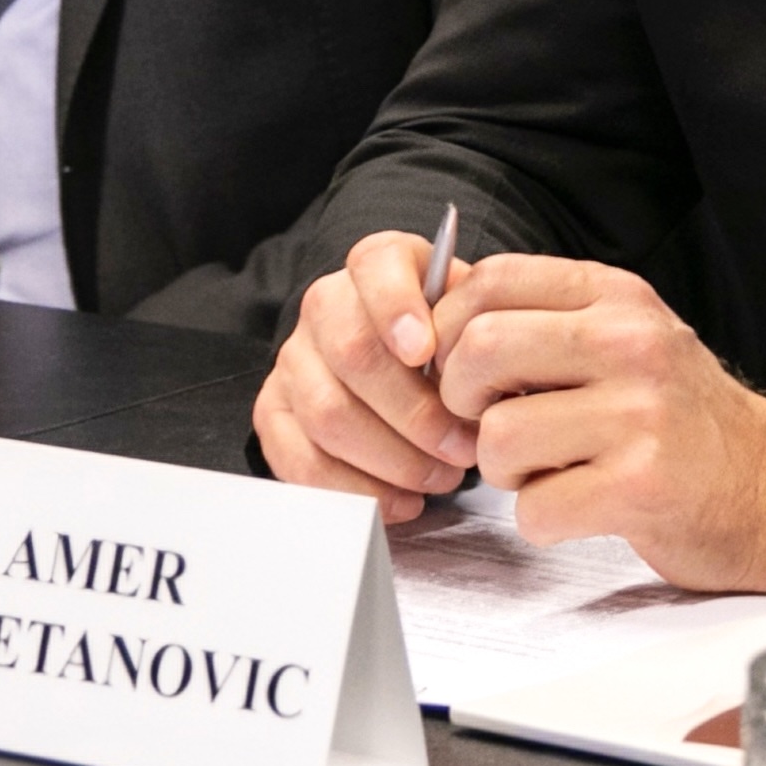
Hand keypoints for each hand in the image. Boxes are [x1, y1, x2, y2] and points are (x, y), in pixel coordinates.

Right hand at [254, 228, 478, 527]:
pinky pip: (300, 460)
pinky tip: (401, 500)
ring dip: (392, 459)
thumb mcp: (475, 316)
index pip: (376, 266)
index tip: (425, 350)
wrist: (405, 356)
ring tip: (441, 477)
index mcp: (378, 265)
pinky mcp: (274, 412)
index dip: (397, 308)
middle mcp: (326, 305)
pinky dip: (356, 489)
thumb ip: (482, 331)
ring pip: (327, 414)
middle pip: (352, 354)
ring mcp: (293, 359)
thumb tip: (491, 381)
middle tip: (463, 450)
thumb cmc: (450, 340)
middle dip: (415, 413)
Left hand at [438, 252, 765, 594]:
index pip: (493, 280)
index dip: (450, 330)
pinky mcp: (640, 486)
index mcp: (619, 297)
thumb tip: (437, 322)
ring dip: (505, 472)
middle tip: (493, 425)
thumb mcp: (627, 340)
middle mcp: (632, 343)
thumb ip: (548, 321)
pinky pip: (533, 508)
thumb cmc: (681, 418)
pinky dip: (542, 520)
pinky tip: (580, 508)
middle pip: (479, 350)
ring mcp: (640, 414)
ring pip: (498, 438)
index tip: (463, 370)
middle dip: (463, 402)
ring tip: (551, 470)